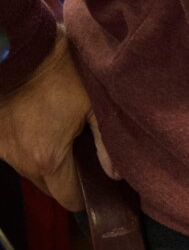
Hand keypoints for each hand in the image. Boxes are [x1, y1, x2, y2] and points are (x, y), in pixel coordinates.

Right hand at [0, 33, 115, 210]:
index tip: (101, 181)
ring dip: (48, 162)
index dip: (88, 194)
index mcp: (48, 159)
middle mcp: (21, 161)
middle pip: (50, 188)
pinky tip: (45, 126)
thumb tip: (117, 175)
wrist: (19, 50)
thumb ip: (106, 143)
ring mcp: (3, 150)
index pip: (69, 200)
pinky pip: (16, 154)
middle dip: (68, 179)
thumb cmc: (61, 73)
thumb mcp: (94, 103)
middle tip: (87, 157)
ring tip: (68, 138)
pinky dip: (31, 147)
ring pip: (31, 171)